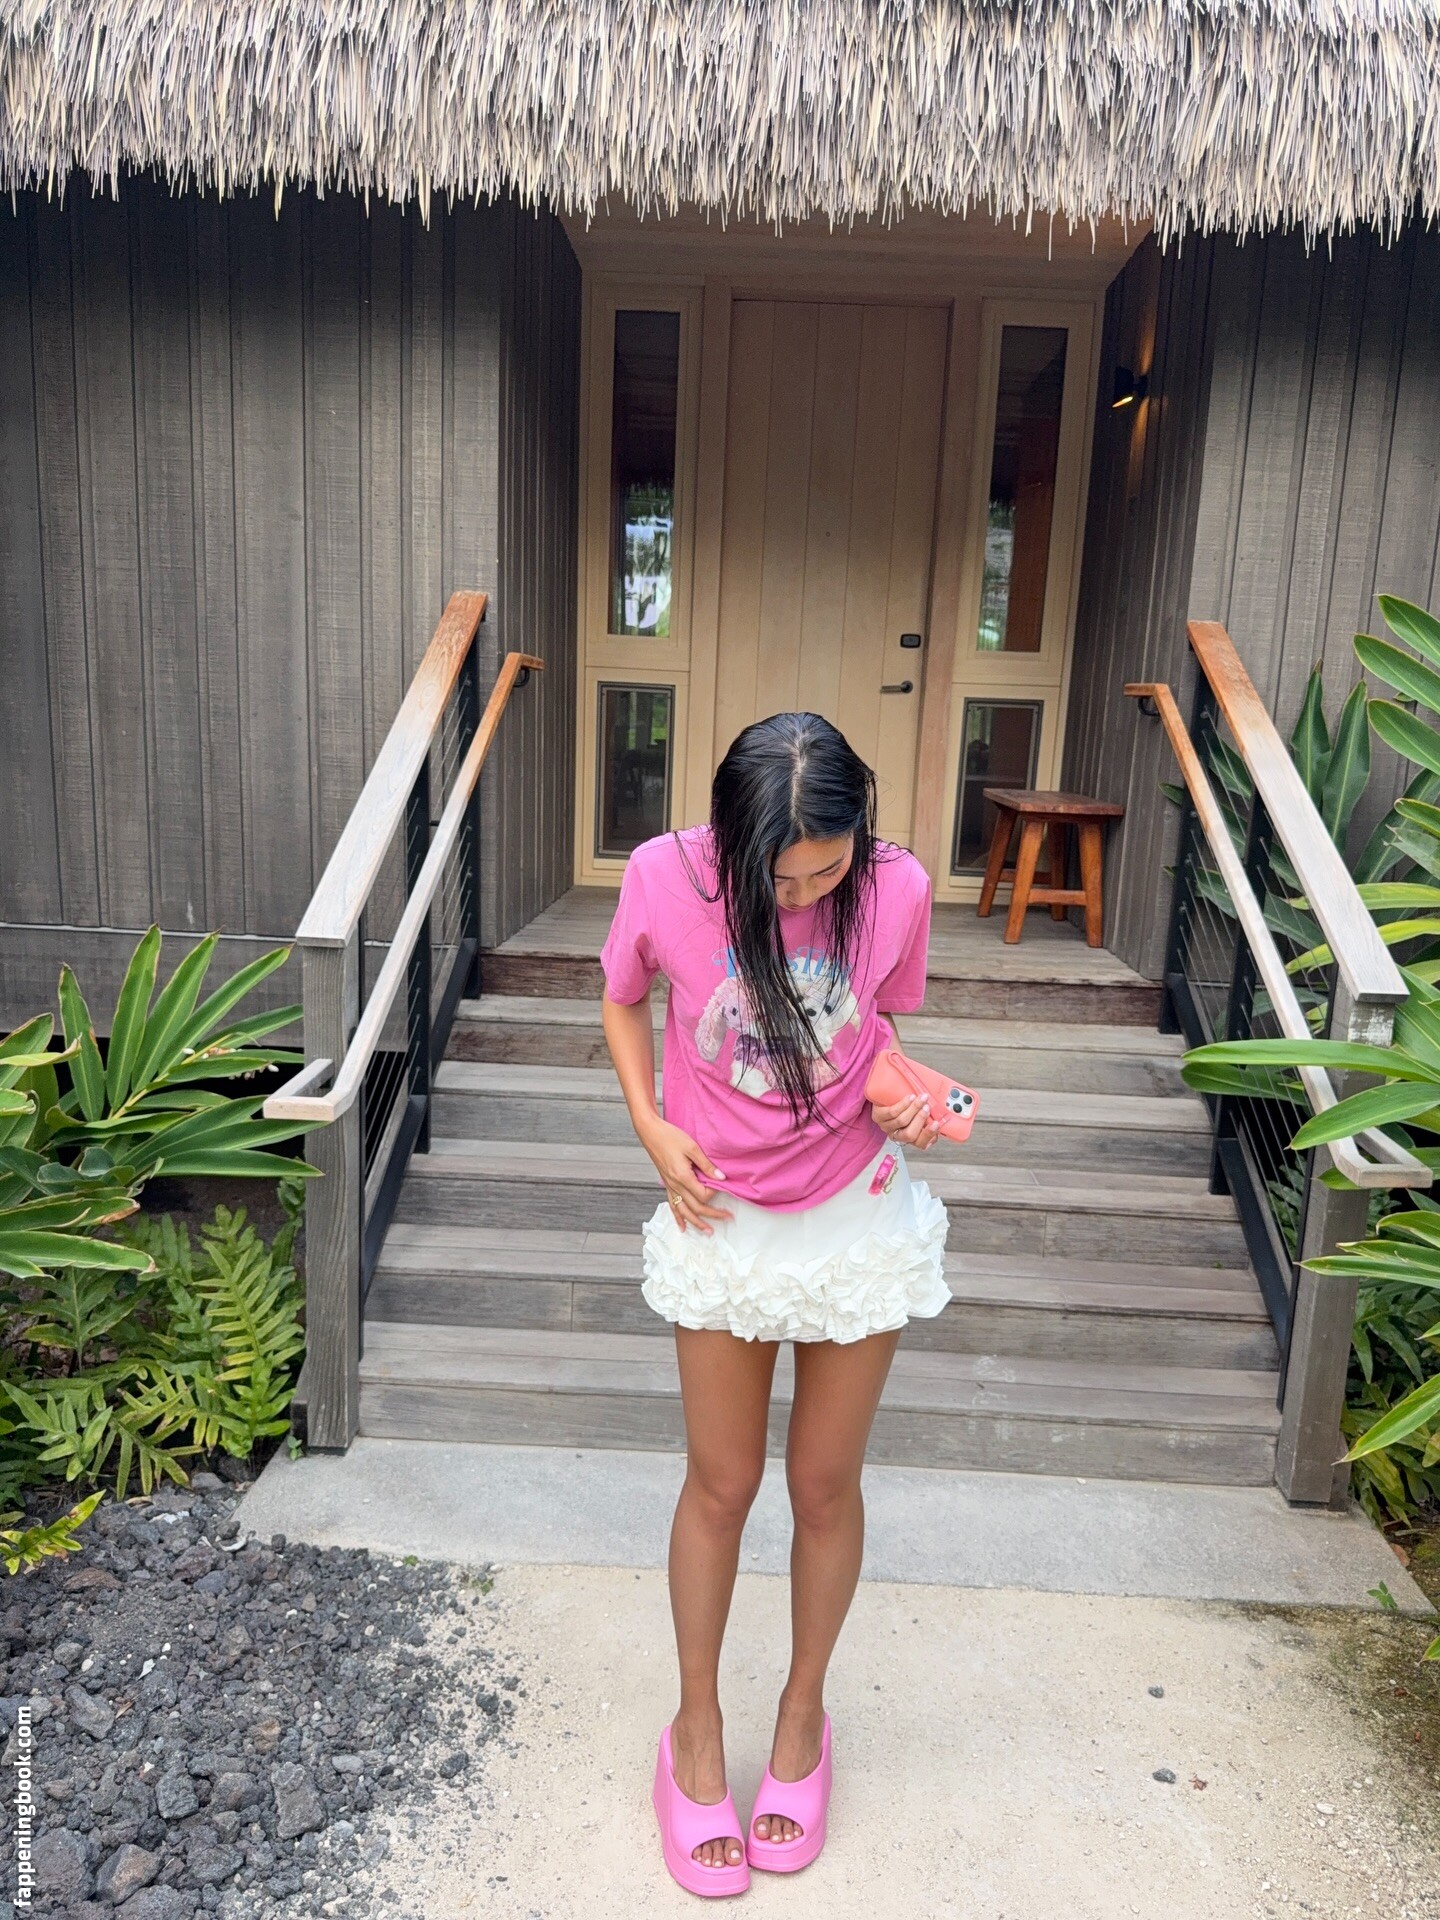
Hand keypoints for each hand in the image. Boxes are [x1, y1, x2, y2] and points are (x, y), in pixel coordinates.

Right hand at [636, 1115, 732, 1233]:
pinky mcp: (666, 1184)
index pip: (703, 1194)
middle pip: (696, 1207)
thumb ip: (706, 1165)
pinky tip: (682, 1227)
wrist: (650, 1133)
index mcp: (682, 1176)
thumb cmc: (670, 1136)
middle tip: (727, 1218)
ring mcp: (669, 1186)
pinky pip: (672, 1205)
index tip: (725, 1188)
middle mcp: (675, 1185)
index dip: (715, 1194)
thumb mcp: (692, 1147)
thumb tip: (721, 1178)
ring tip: (707, 1231)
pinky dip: (678, 1218)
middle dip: (712, 1215)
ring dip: (696, 1223)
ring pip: (684, 1211)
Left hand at [871, 1090, 941, 1149]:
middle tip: (927, 1108)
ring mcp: (887, 1127)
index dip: (929, 1135)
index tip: (937, 1123)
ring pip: (902, 1122)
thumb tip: (943, 1112)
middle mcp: (897, 1135)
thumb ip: (928, 1116)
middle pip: (910, 1135)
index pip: (921, 1144)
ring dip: (914, 1109)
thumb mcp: (918, 1113)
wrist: (883, 1095)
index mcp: (910, 1137)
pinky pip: (892, 1113)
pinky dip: (903, 1105)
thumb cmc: (904, 1105)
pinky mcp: (878, 1117)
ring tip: (921, 1098)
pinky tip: (910, 1097)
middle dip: (920, 1120)